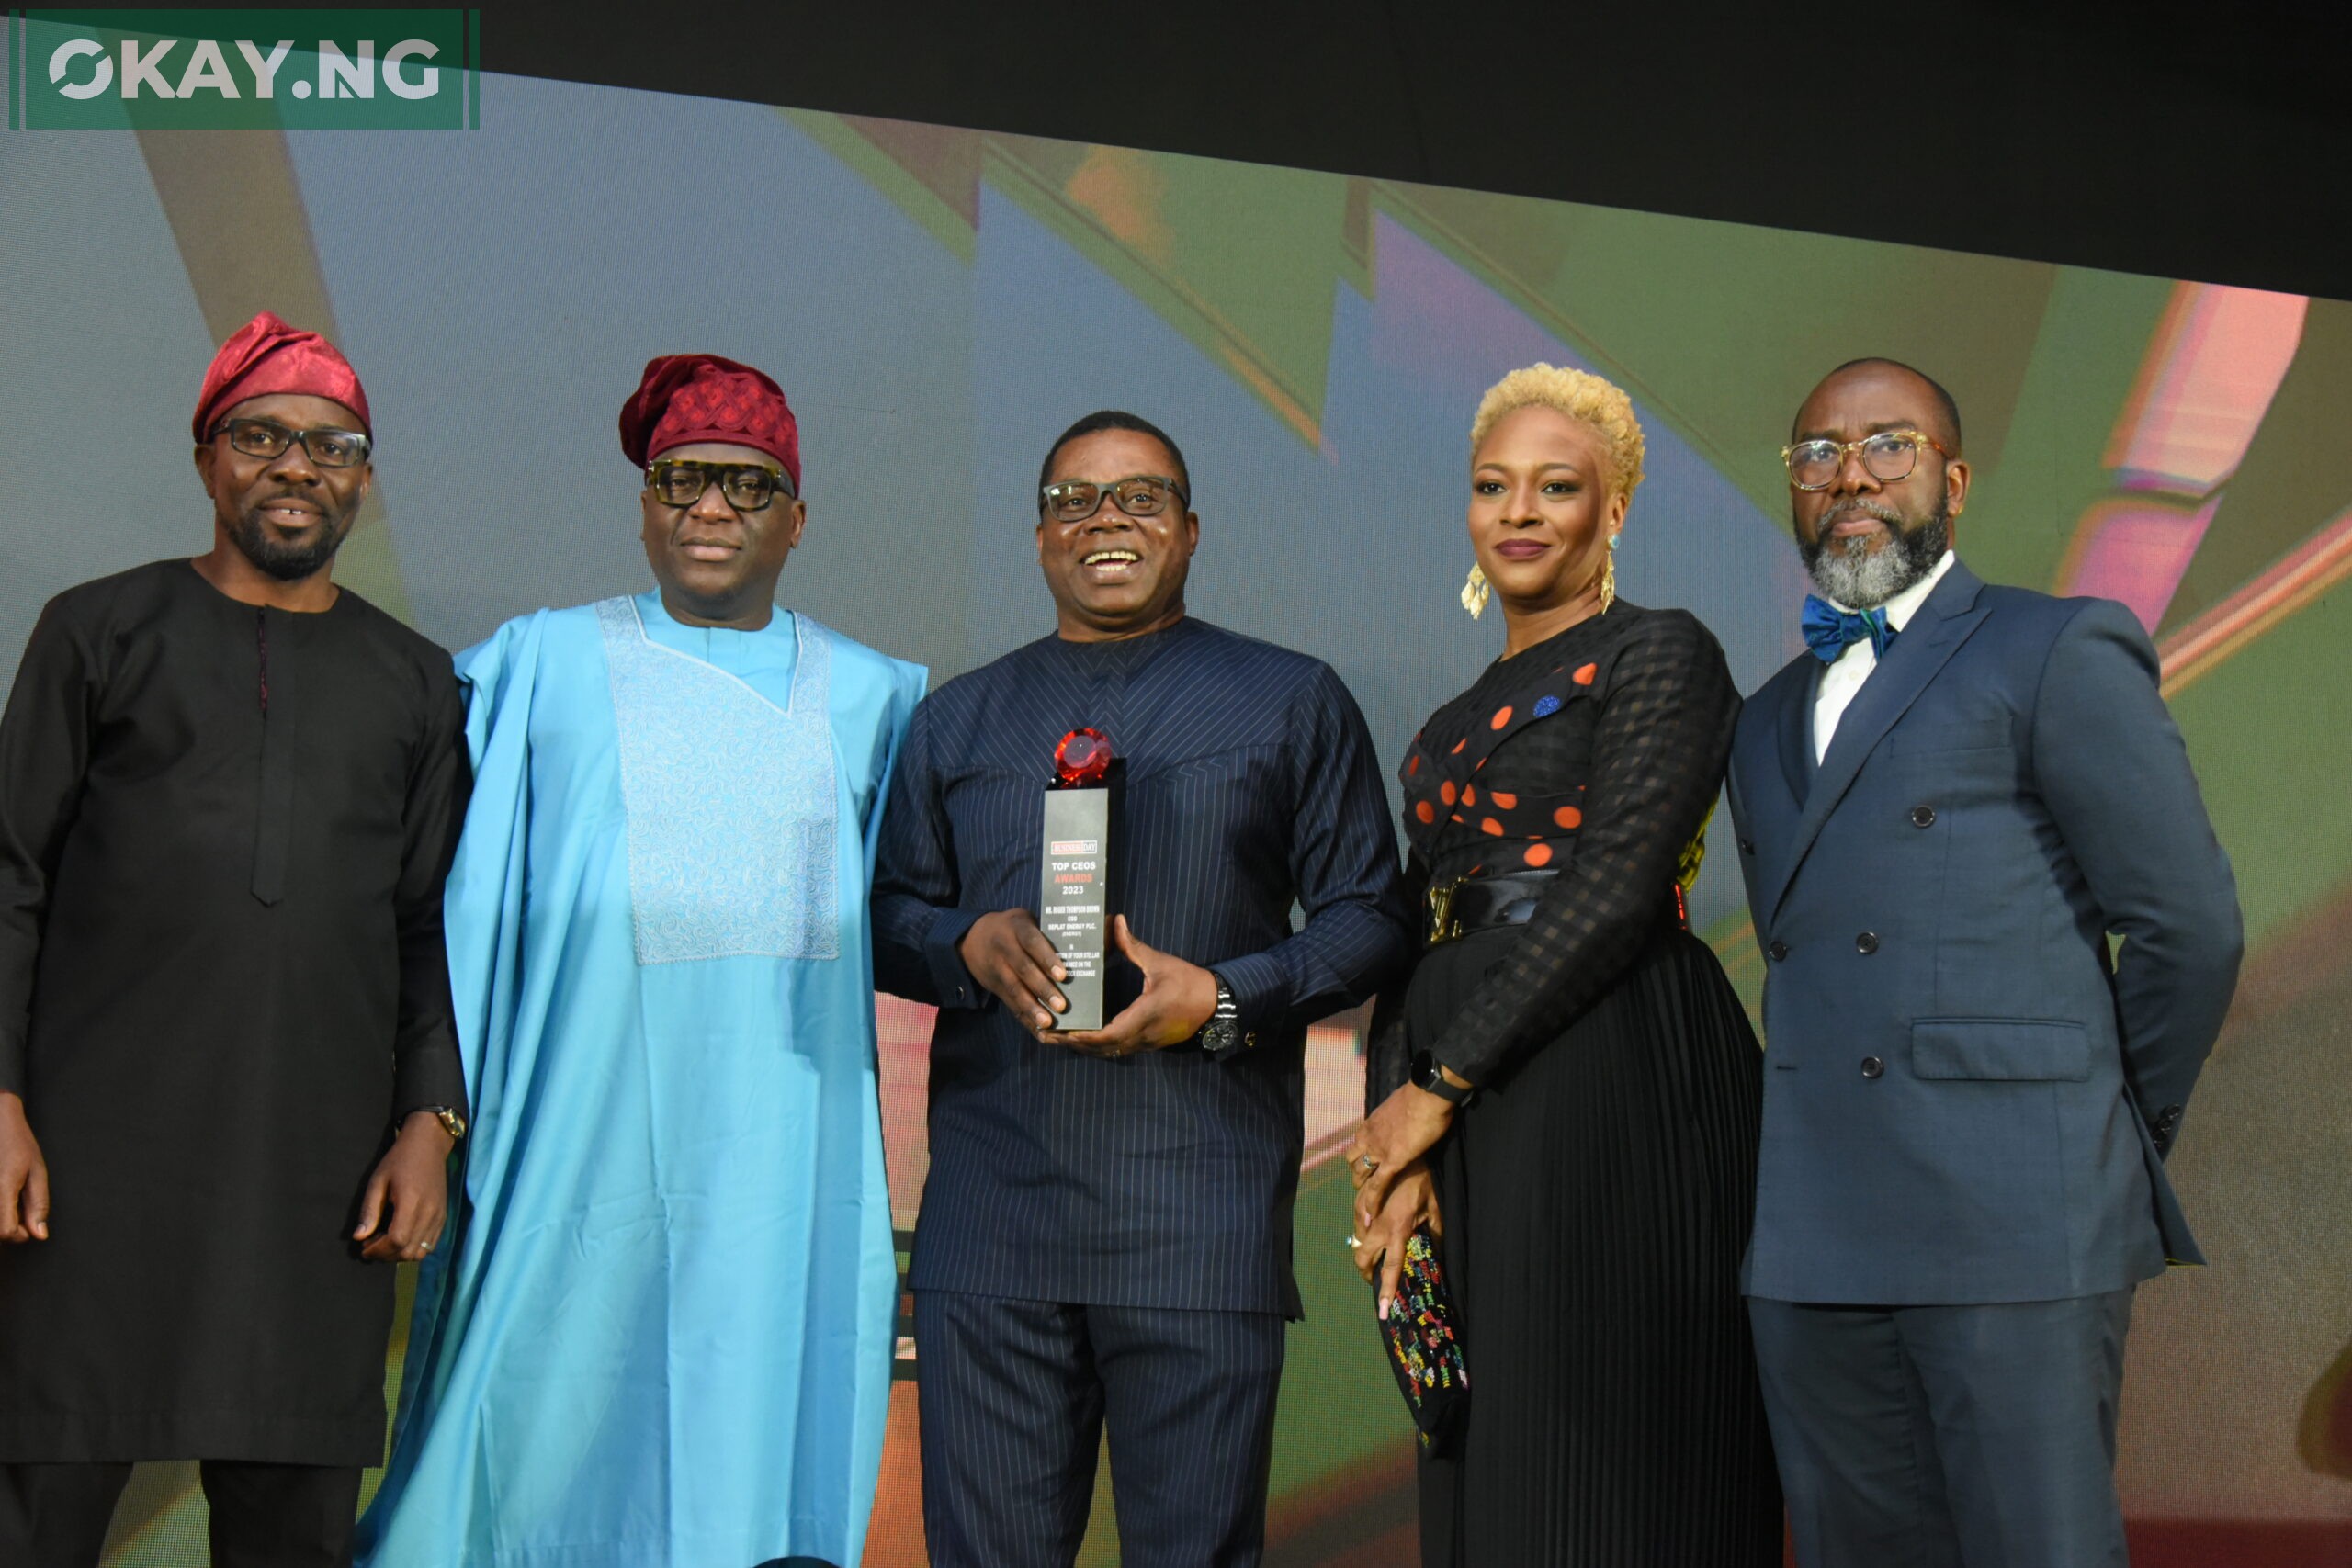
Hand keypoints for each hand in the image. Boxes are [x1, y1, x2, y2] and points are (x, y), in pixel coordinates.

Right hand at [0, 1092, 48, 1243]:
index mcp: (4, 1187)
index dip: (19, 1234)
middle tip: (20, 1210)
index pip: (5, 1231)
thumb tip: (39, 1234)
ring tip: (10, 1200)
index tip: (27, 1226)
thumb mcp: (37, 1172)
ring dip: (2, 1217)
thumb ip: (38, 1204)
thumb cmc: (18, 1144)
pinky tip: (3, 1195)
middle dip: (9, 1228)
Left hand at [354, 1112, 454, 1262]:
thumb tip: (359, 1237)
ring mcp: (439, 1216)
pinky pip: (431, 1244)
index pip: (397, 1240)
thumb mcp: (378, 1181)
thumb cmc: (399, 1160)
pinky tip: (402, 1238)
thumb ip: (369, 1211)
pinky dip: (414, 1248)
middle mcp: (429, 1213)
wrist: (429, 1146)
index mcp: (411, 1203)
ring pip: (421, 1251)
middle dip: (386, 1255)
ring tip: (386, 1243)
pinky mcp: (443, 1217)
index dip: (378, 1250)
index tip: (364, 1247)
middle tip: (371, 1245)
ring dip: (400, 1254)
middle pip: (408, 1251)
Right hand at [958, 909, 1069, 1031]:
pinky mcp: (995, 986)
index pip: (1032, 942)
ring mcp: (997, 968)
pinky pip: (1010, 1003)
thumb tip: (1083, 952)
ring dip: (1032, 1008)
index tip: (1063, 975)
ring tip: (1047, 1023)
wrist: (972, 937)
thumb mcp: (1026, 921)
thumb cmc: (1014, 928)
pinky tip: (1039, 1031)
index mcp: (1016, 927)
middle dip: (1043, 989)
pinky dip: (1025, 1018)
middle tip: (1061, 1006)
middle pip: (1024, 969)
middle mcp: (1004, 947)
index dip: (1047, 958)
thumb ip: (1049, 934)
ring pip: (1015, 990)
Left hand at [1048, 916, 1218, 1058]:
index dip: (1084, 1036)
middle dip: (1074, 1044)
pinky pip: (1118, 1049)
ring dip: (1083, 1048)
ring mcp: (1146, 1042)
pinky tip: (1082, 1038)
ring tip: (1058, 1038)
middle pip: (1102, 1048)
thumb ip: (1134, 946)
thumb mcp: (1161, 962)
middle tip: (1047, 1035)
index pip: (1109, 1034)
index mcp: (1145, 1014)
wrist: (1216, 1004)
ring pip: (1109, 1052)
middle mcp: (1143, 1034)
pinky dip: (1097, 1047)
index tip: (1063, 1031)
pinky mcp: (1148, 1043)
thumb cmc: (1189, 982)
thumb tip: (1116, 922)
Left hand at [1345, 1080, 1456, 1218]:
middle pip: (1354, 1159)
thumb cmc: (1421, 1096)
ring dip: (1363, 1186)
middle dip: (1357, 1172)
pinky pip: (1377, 1185)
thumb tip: (1404, 1115)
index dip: (1360, 1153)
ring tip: (1366, 1199)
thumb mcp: (1402, 1104)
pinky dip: (1372, 1200)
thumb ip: (1398, 1115)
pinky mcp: (1391, 1162)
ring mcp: (1378, 1150)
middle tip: (1365, 1183)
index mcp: (1372, 1122)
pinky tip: (1371, 1213)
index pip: (1358, 1141)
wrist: (1427, 1096)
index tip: (1366, 1161)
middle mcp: (1369, 1137)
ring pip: (1361, 1173)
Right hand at [1351, 1159, 1439, 1319]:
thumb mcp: (1435, 1211)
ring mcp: (1367, 1213)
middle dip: (1365, 1272)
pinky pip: (1357, 1223)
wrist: (1408, 1153)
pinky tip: (1372, 1231)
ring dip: (1363, 1252)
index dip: (1386, 1292)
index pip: (1391, 1269)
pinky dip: (1362, 1232)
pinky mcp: (1362, 1201)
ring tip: (1373, 1258)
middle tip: (1374, 1279)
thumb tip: (1437, 1254)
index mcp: (1398, 1232)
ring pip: (1356, 1240)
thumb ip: (1434, 1235)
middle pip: (1362, 1257)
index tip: (1383, 1312)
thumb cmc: (1426, 1183)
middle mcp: (1378, 1226)